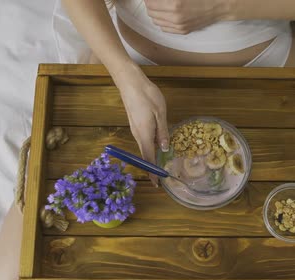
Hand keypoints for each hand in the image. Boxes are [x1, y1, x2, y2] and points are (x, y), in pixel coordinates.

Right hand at [114, 66, 169, 185]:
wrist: (129, 81)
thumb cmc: (147, 95)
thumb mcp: (160, 113)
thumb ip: (163, 131)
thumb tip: (165, 148)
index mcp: (145, 134)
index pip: (149, 157)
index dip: (153, 171)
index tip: (156, 183)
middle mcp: (137, 134)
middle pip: (145, 155)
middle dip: (152, 167)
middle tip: (161, 177)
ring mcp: (135, 129)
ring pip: (144, 147)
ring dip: (151, 157)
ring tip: (161, 164)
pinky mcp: (135, 124)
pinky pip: (143, 139)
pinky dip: (150, 146)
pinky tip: (158, 145)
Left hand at [144, 0, 230, 33]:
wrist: (220, 5)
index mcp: (175, 3)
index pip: (149, 2)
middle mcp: (175, 17)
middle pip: (150, 11)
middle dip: (150, 3)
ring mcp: (179, 26)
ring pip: (155, 21)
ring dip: (155, 12)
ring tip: (160, 5)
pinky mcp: (183, 30)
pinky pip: (164, 28)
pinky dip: (162, 21)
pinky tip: (167, 13)